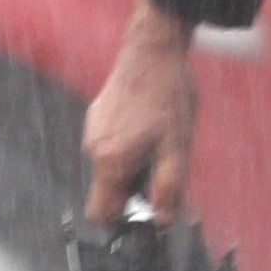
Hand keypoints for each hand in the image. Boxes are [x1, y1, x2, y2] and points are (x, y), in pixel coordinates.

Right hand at [83, 1, 197, 221]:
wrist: (153, 50)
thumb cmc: (167, 96)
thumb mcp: (177, 148)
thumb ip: (169, 189)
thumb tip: (163, 221)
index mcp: (110, 161)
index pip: (101, 214)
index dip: (122, 219)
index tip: (144, 211)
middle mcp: (93, 148)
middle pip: (108, 189)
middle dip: (135, 188)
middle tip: (163, 167)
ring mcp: (93, 130)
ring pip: (111, 166)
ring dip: (134, 165)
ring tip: (160, 141)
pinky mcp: (97, 115)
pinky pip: (110, 145)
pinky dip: (128, 145)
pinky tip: (150, 126)